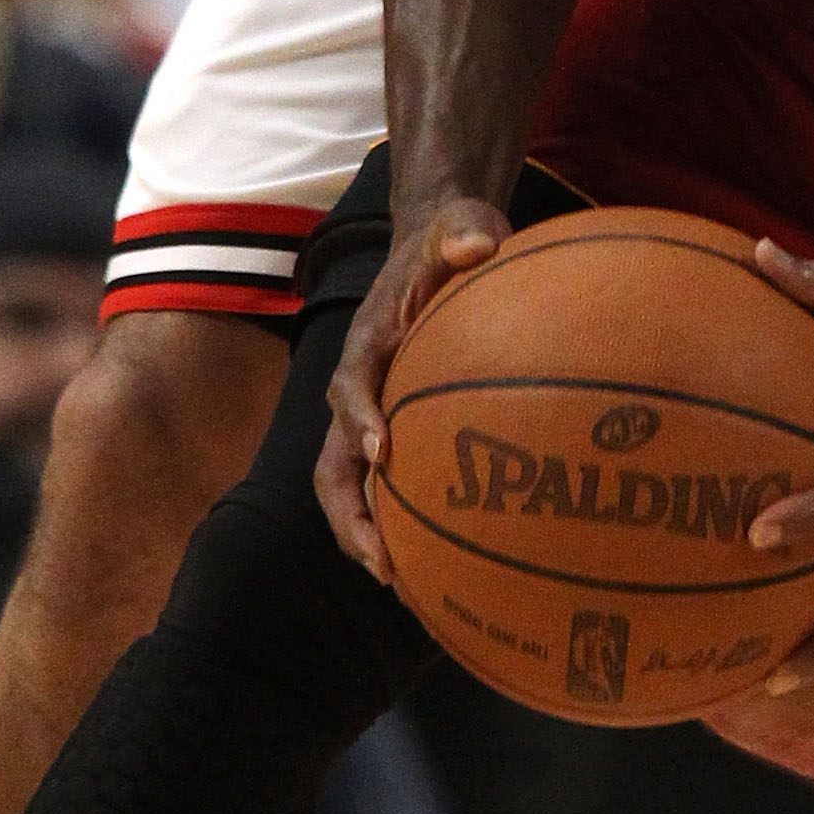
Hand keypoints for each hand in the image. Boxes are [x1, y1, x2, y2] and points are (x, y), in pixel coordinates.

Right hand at [321, 199, 511, 576]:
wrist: (437, 251)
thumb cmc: (451, 242)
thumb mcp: (458, 225)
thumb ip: (463, 230)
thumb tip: (481, 239)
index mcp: (367, 345)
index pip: (350, 384)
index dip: (359, 416)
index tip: (380, 449)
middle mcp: (357, 391)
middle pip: (332, 465)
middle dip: (350, 514)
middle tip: (382, 561)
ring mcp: (371, 419)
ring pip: (350, 490)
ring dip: (367, 538)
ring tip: (403, 588)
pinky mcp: (395, 435)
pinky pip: (386, 490)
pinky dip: (402, 529)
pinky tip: (442, 570)